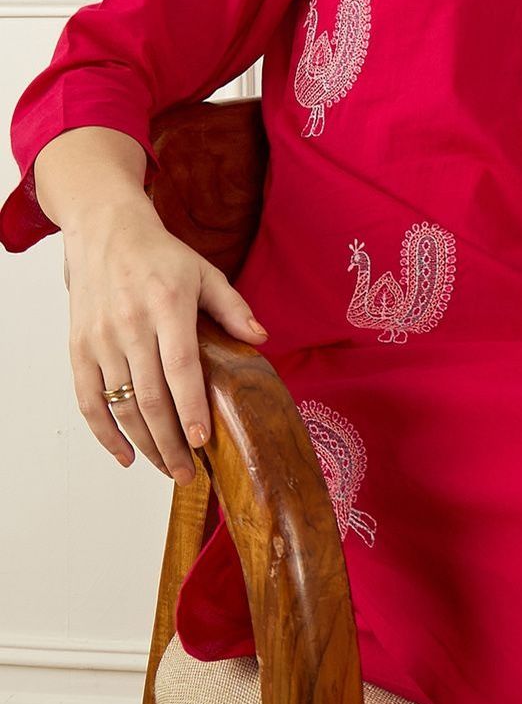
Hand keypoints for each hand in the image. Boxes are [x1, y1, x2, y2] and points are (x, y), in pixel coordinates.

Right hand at [63, 196, 268, 484]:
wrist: (105, 231)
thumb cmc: (160, 255)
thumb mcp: (205, 272)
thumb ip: (233, 307)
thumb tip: (260, 338)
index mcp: (167, 305)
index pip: (179, 367)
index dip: (190, 407)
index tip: (202, 440)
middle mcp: (130, 325)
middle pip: (149, 397)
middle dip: (170, 442)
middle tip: (189, 473)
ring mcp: (101, 339)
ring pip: (120, 405)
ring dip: (144, 444)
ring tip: (168, 469)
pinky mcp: (79, 347)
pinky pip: (88, 400)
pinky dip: (104, 433)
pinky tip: (126, 455)